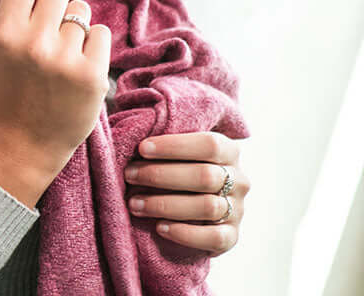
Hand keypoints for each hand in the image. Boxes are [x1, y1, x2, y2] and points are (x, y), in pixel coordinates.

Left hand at [123, 131, 248, 255]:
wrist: (194, 201)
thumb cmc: (177, 163)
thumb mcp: (177, 146)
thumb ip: (165, 135)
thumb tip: (133, 130)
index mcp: (229, 150)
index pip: (209, 144)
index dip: (174, 146)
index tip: (141, 148)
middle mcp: (239, 179)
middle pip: (205, 176)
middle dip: (161, 175)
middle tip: (129, 175)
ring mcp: (238, 209)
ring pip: (207, 207)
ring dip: (165, 205)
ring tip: (134, 203)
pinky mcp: (233, 236)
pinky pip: (214, 238)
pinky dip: (185, 233)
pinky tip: (159, 227)